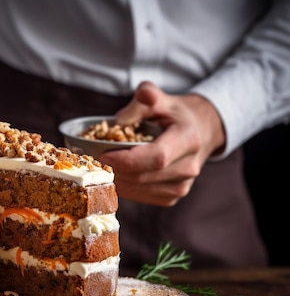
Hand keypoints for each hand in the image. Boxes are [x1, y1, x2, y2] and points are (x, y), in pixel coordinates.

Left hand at [98, 81, 225, 206]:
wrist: (201, 131)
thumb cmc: (176, 114)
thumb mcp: (161, 99)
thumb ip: (143, 98)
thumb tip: (120, 119)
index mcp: (188, 140)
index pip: (155, 158)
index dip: (126, 160)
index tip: (103, 154)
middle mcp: (188, 167)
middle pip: (143, 176)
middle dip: (115, 170)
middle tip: (94, 160)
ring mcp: (182, 186)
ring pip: (140, 190)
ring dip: (117, 180)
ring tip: (102, 166)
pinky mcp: (172, 196)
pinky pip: (142, 197)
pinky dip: (125, 188)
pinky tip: (116, 175)